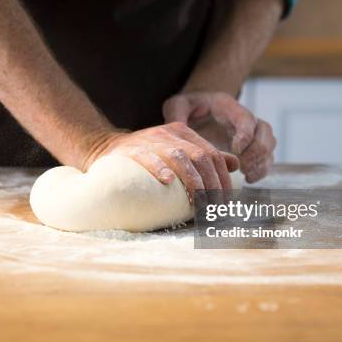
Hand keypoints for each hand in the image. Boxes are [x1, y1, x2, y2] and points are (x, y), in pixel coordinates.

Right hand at [82, 123, 239, 197]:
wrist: (106, 147)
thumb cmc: (147, 155)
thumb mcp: (178, 150)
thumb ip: (205, 156)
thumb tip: (235, 165)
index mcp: (183, 133)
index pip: (212, 154)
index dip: (222, 180)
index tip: (226, 203)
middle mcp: (169, 133)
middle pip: (200, 156)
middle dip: (212, 185)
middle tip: (215, 209)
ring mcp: (150, 140)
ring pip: (179, 156)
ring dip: (193, 181)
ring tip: (199, 203)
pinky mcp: (130, 149)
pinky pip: (147, 157)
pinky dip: (158, 168)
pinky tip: (167, 181)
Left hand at [163, 91, 275, 182]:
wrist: (198, 107)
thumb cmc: (188, 106)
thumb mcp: (178, 105)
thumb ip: (176, 114)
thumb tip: (176, 129)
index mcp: (227, 105)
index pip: (245, 117)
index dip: (245, 133)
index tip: (236, 149)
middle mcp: (244, 117)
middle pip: (264, 130)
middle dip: (257, 150)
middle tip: (243, 167)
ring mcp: (251, 132)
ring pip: (269, 143)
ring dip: (262, 161)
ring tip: (248, 176)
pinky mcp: (251, 145)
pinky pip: (266, 156)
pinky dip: (262, 168)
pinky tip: (249, 179)